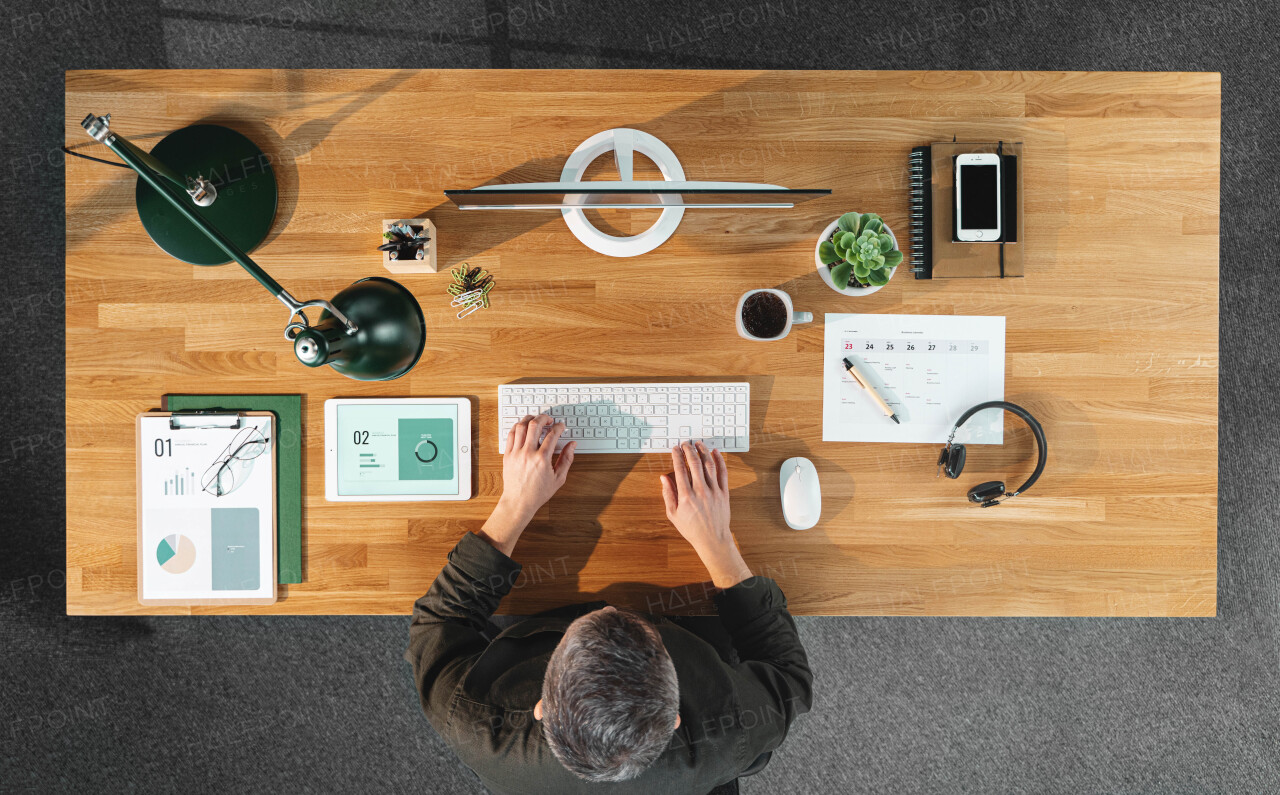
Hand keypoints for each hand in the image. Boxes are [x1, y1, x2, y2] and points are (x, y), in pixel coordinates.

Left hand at [479, 415, 575, 555]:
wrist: (519, 502)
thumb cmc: (538, 492)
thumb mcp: (559, 478)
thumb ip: (567, 459)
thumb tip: (572, 445)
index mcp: (542, 459)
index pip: (552, 434)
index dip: (559, 427)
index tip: (561, 426)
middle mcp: (528, 453)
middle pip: (535, 425)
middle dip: (544, 418)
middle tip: (549, 419)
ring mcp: (516, 453)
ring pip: (521, 426)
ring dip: (530, 419)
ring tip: (536, 420)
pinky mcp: (507, 455)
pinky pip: (511, 434)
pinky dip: (517, 427)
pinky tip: (523, 427)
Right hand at [660, 441, 751, 587]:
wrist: (712, 539)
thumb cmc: (692, 529)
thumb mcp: (673, 514)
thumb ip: (668, 494)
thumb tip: (663, 478)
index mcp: (686, 496)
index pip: (680, 470)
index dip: (677, 456)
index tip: (675, 449)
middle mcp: (700, 491)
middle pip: (694, 464)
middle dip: (689, 450)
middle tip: (686, 443)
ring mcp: (714, 491)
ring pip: (709, 465)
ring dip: (703, 451)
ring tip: (699, 444)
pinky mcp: (724, 493)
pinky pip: (722, 473)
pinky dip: (719, 460)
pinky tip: (715, 452)